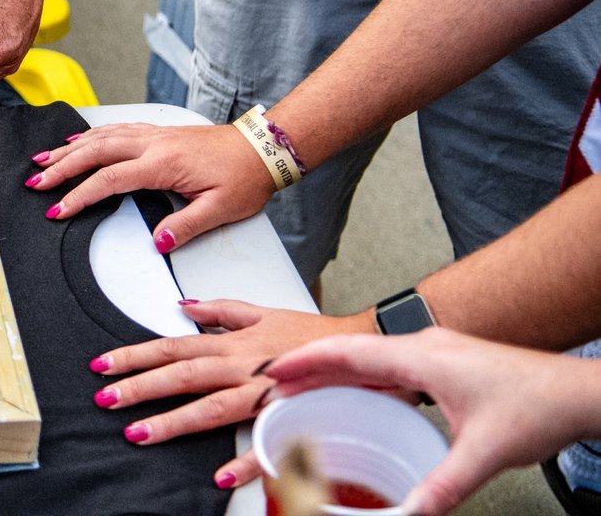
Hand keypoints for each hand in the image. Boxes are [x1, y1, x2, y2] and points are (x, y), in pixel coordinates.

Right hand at [28, 123, 273, 250]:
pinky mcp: (159, 133)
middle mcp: (153, 144)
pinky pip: (116, 130)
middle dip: (60, 167)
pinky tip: (78, 140)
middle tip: (35, 181)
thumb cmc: (245, 177)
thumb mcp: (221, 209)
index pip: (109, 180)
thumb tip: (157, 242)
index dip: (79, 196)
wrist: (262, 148)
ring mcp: (154, 135)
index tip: (58, 210)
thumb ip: (185, 226)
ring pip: (102, 137)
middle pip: (95, 152)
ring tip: (43, 159)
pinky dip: (91, 135)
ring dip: (69, 148)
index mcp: (163, 164)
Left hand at [91, 301, 371, 464]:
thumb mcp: (264, 311)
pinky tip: (221, 476)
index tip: (103, 364)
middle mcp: (244, 366)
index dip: (136, 355)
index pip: (174, 347)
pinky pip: (268, 442)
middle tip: (105, 397)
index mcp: (233, 343)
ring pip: (212, 407)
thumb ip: (220, 310)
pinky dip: (247, 460)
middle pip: (182, 375)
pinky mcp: (292, 415)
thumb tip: (182, 305)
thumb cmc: (317, 334)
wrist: (370, 345)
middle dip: (140, 386)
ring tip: (139, 434)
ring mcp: (266, 393)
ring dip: (174, 421)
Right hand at [259, 329, 600, 515]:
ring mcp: (436, 353)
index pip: (350, 352)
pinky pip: (390, 365)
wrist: (579, 392)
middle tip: (275, 382)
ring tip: (305, 387)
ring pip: (370, 357)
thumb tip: (410, 512)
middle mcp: (425, 346)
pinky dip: (362, 376)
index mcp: (424, 356)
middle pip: (352, 351)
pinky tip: (357, 392)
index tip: (275, 370)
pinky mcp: (447, 363)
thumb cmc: (540, 405)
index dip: (307, 360)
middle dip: (310, 365)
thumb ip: (441, 485)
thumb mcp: (484, 452)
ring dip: (335, 370)